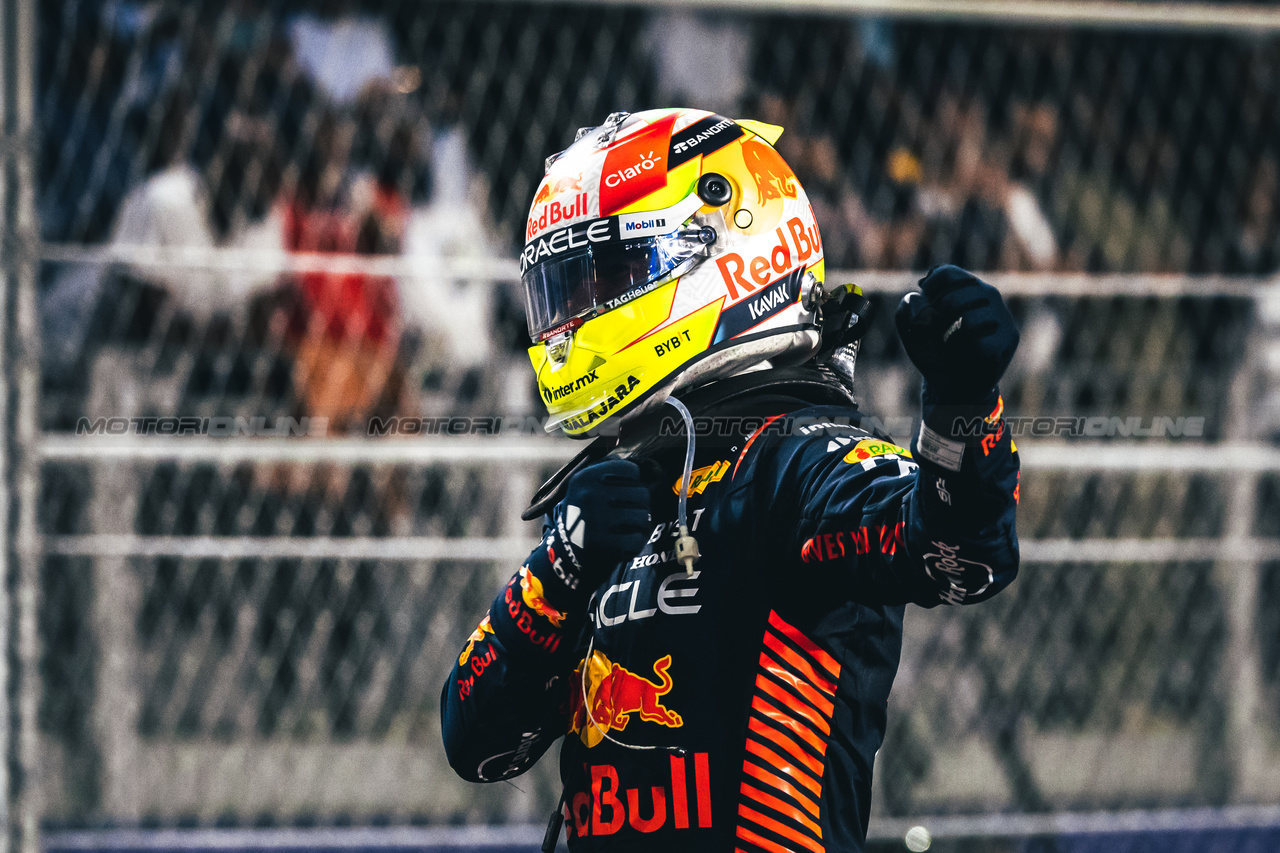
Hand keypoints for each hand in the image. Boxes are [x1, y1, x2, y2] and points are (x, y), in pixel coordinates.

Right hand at [553, 459, 651, 583]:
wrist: (565, 554)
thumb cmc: (586, 515)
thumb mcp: (587, 486)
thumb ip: (613, 471)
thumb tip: (653, 468)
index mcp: (586, 477)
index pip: (631, 470)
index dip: (633, 483)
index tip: (622, 494)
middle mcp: (590, 495)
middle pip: (642, 492)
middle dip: (639, 505)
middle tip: (624, 515)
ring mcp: (597, 520)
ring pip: (644, 516)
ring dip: (640, 525)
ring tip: (624, 529)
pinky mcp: (606, 544)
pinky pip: (639, 538)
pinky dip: (635, 542)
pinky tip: (622, 543)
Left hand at [894, 265, 1018, 403]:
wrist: (955, 387)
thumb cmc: (934, 353)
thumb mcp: (912, 332)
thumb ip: (907, 311)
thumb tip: (917, 297)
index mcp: (964, 286)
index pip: (946, 274)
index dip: (928, 294)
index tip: (926, 312)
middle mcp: (987, 294)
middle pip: (952, 299)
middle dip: (936, 324)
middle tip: (940, 339)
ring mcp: (1000, 314)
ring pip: (966, 320)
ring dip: (951, 341)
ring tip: (953, 349)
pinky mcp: (1008, 337)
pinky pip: (979, 343)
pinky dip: (966, 355)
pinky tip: (967, 358)